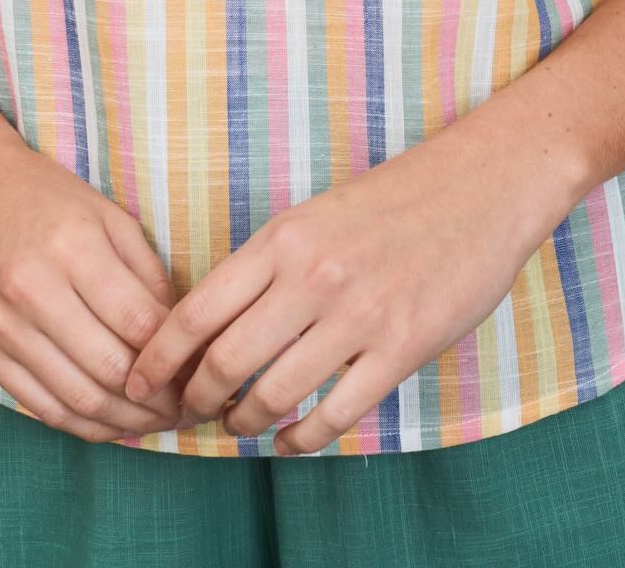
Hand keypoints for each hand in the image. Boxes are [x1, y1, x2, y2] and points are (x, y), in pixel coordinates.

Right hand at [0, 123, 183, 441]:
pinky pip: (39, 405)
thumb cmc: (46, 196)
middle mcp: (34, 291)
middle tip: (189, 408)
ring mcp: (3, 326)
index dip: (177, 355)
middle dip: (158, 399)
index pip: (138, 322)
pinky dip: (81, 425)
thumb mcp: (109, 216)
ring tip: (159, 424)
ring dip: (125, 423)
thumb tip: (180, 330)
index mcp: (74, 249)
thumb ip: (147, 272)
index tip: (202, 369)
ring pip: (76, 398)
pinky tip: (113, 425)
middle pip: (109, 369)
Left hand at [123, 113, 567, 453]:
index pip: (196, 310)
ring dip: (245, 424)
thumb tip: (214, 327)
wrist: (482, 185)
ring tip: (242, 425)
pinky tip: (292, 439)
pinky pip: (333, 415)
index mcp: (285, 238)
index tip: (141, 383)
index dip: (158, 359)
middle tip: (190, 413)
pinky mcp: (402, 347)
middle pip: (224, 363)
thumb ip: (271, 265)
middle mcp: (313, 276)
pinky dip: (300, 439)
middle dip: (195, 401)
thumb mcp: (318, 215)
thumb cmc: (397, 199)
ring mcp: (359, 315)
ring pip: (272, 395)